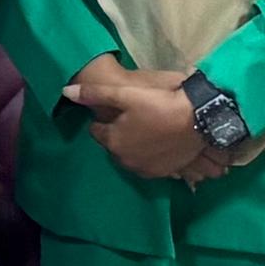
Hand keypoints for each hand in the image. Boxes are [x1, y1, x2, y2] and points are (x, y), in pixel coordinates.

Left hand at [64, 60, 212, 182]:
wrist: (199, 120)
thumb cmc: (158, 104)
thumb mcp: (124, 94)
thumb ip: (94, 94)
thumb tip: (65, 92)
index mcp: (113, 143)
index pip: (97, 130)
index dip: (106, 117)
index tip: (118, 108)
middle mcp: (126, 161)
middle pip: (114, 144)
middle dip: (118, 132)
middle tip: (133, 115)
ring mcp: (146, 170)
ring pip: (131, 154)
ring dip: (133, 144)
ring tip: (147, 126)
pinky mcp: (164, 173)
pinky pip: (149, 163)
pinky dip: (149, 154)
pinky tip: (159, 140)